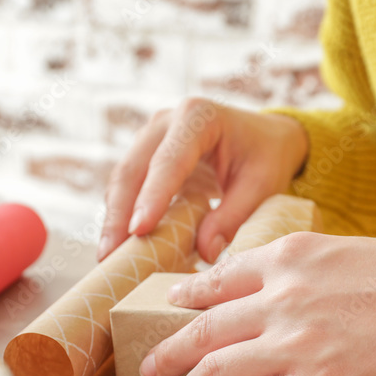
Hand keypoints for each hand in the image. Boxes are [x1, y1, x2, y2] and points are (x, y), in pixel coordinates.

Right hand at [98, 99, 307, 262]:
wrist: (264, 138)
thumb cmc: (265, 157)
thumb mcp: (261, 185)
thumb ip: (233, 216)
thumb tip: (205, 253)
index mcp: (198, 117)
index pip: (169, 160)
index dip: (152, 196)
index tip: (139, 230)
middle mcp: (166, 122)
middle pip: (132, 169)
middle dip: (119, 214)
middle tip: (111, 254)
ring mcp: (150, 138)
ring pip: (122, 180)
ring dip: (114, 219)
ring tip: (109, 257)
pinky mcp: (145, 158)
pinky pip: (127, 189)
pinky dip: (122, 217)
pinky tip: (120, 247)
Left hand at [137, 233, 375, 375]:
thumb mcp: (354, 254)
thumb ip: (307, 274)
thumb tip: (280, 299)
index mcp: (293, 254)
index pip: (218, 279)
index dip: (187, 301)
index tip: (173, 313)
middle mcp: (283, 294)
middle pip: (203, 328)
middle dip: (169, 351)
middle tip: (151, 366)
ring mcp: (297, 341)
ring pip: (214, 371)